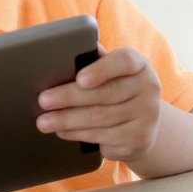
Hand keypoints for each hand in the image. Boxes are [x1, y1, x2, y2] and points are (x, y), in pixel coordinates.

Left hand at [35, 44, 162, 161]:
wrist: (145, 123)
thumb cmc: (119, 88)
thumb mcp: (114, 72)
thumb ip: (95, 60)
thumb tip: (64, 51)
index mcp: (139, 65)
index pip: (124, 62)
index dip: (101, 70)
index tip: (79, 79)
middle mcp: (148, 89)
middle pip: (105, 93)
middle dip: (69, 97)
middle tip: (44, 100)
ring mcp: (146, 117)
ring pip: (100, 119)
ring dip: (67, 120)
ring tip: (44, 121)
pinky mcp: (137, 140)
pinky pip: (102, 137)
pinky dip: (77, 135)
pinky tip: (62, 132)